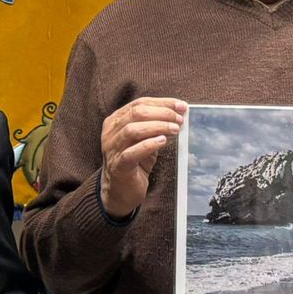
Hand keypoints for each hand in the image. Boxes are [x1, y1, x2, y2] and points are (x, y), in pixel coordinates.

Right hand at [99, 98, 185, 218]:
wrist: (120, 191)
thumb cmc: (134, 162)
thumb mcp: (143, 140)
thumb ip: (155, 127)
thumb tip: (178, 116)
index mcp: (115, 121)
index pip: (139, 104)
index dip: (162, 103)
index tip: (181, 106)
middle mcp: (111, 133)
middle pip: (136, 113)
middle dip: (162, 113)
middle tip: (180, 119)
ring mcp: (112, 149)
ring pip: (133, 130)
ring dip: (158, 127)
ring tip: (175, 129)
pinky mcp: (118, 166)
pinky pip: (132, 152)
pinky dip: (149, 145)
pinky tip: (163, 141)